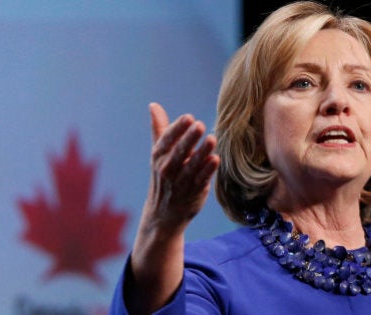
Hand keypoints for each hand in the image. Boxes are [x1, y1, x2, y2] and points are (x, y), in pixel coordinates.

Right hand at [143, 102, 219, 233]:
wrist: (163, 214)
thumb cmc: (163, 177)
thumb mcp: (158, 154)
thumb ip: (160, 129)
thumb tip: (153, 105)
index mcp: (159, 156)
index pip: (167, 140)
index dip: (177, 129)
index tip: (188, 118)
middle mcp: (168, 168)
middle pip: (179, 151)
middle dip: (189, 138)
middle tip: (200, 125)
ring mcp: (181, 181)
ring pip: (192, 165)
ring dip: (202, 152)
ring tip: (211, 139)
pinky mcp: (195, 191)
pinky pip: (202, 179)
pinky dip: (208, 170)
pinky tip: (216, 159)